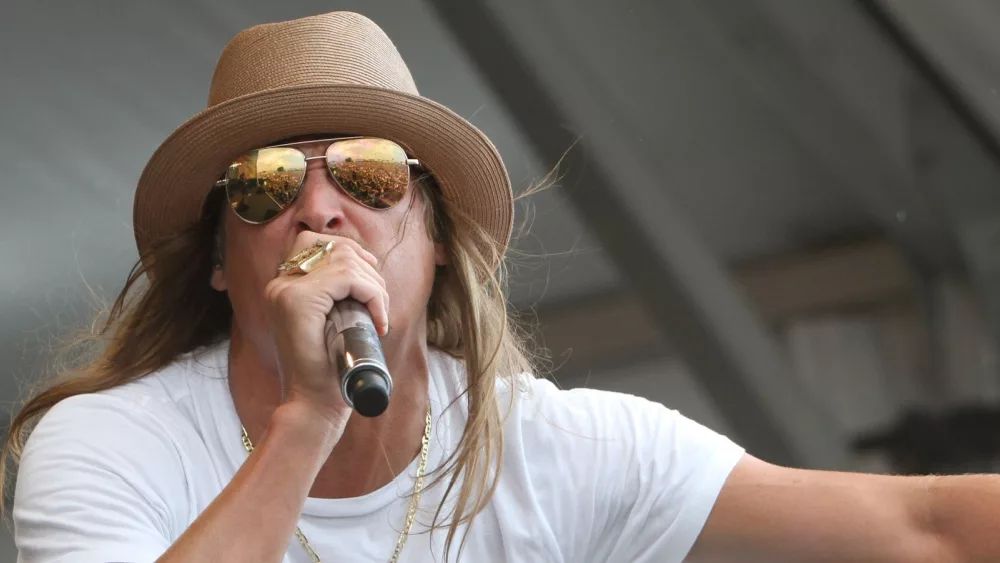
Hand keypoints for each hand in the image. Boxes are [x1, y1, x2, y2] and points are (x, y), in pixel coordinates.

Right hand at [263, 232, 388, 426]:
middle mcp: (279, 283)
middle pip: (334, 246)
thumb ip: (335, 292)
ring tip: (379, 316)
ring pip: (345, 260)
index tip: (370, 284)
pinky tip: (379, 322)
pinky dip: (373, 295)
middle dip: (369, 270)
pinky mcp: (298, 301)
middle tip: (379, 307)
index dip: (350, 253)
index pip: (314, 242)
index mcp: (283, 286)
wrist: (313, 404)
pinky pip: (348, 278)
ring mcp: (286, 290)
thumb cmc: (328, 368)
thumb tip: (368, 262)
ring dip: (375, 286)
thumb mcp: (331, 321)